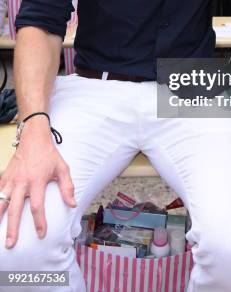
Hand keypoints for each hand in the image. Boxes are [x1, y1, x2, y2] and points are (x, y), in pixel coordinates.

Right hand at [0, 125, 75, 247]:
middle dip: (13, 228)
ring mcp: (11, 179)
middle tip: (11, 244)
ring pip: (1, 202)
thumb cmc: (49, 154)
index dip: (39, 221)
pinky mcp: (4, 177)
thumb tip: (72, 204)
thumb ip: (67, 187)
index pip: (37, 206)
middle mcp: (22, 182)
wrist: (33, 137)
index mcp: (37, 180)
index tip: (41, 234)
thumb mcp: (62, 168)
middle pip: (15, 209)